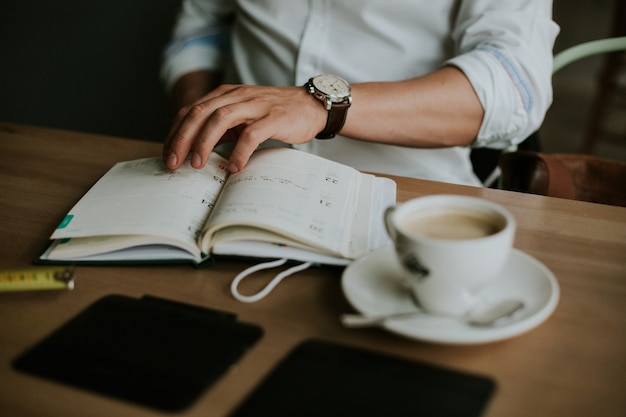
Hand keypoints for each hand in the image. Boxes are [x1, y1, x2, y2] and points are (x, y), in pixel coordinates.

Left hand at [163, 84, 325, 171]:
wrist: (312, 105)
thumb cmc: (275, 114)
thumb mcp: (243, 117)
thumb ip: (222, 128)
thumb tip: (196, 152)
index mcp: (226, 95)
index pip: (191, 110)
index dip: (175, 133)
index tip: (167, 155)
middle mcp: (237, 96)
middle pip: (200, 113)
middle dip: (182, 139)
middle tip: (173, 163)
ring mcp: (256, 105)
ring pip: (220, 119)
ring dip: (204, 142)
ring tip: (197, 164)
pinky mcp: (274, 118)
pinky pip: (251, 134)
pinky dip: (239, 151)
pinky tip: (233, 166)